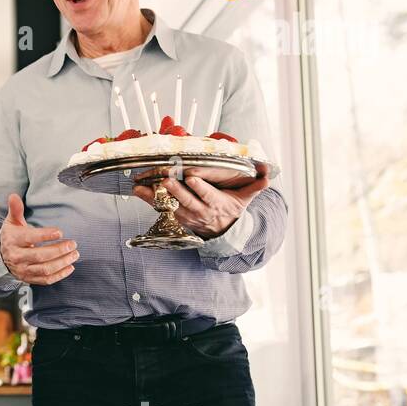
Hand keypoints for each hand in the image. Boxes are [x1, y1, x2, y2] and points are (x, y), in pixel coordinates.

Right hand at [0, 193, 77, 284]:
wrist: (0, 257)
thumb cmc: (12, 236)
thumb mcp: (11, 222)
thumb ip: (15, 209)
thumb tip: (14, 195)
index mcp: (13, 240)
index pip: (30, 238)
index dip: (45, 235)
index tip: (60, 232)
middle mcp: (17, 257)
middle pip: (40, 256)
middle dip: (58, 250)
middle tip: (73, 244)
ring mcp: (23, 270)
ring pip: (44, 269)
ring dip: (62, 263)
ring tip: (74, 254)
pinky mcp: (29, 279)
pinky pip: (45, 280)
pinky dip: (59, 275)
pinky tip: (70, 267)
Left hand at [132, 173, 268, 238]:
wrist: (224, 232)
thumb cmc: (233, 209)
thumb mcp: (246, 198)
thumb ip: (257, 185)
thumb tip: (269, 174)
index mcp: (217, 204)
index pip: (208, 195)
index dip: (200, 187)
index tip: (192, 178)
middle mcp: (201, 211)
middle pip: (186, 201)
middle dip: (175, 191)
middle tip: (165, 179)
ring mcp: (187, 215)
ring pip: (170, 205)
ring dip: (156, 196)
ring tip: (143, 186)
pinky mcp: (176, 217)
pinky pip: (160, 208)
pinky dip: (148, 200)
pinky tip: (138, 190)